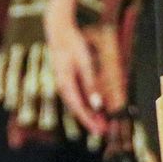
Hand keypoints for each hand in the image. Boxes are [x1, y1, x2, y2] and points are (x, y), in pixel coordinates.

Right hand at [47, 20, 105, 137]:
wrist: (59, 31)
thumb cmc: (72, 44)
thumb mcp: (85, 63)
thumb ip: (91, 84)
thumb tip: (97, 104)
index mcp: (65, 84)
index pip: (78, 108)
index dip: (89, 121)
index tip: (99, 131)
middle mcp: (62, 86)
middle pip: (77, 108)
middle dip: (90, 120)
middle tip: (104, 131)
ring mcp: (63, 82)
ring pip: (76, 103)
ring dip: (88, 113)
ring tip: (101, 121)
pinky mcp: (66, 79)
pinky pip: (76, 95)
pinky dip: (85, 103)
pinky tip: (94, 107)